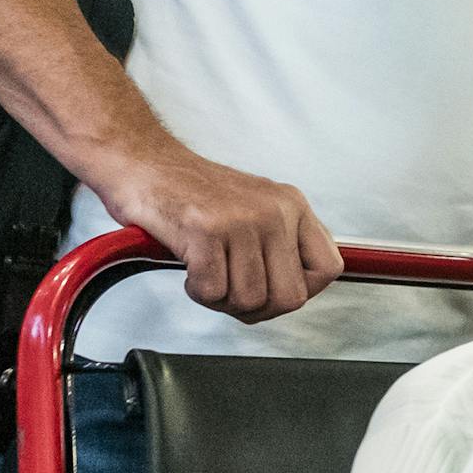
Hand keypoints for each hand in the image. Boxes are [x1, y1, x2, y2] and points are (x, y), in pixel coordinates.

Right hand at [95, 142, 342, 321]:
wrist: (145, 164)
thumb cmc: (195, 193)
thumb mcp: (257, 207)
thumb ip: (282, 245)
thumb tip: (299, 291)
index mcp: (292, 205)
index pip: (328, 268)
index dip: (301, 291)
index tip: (273, 289)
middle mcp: (274, 210)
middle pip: (290, 297)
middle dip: (257, 307)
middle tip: (231, 290)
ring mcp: (241, 220)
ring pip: (250, 300)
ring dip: (222, 299)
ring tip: (207, 271)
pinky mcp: (206, 231)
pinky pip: (213, 293)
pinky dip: (197, 291)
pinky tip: (190, 267)